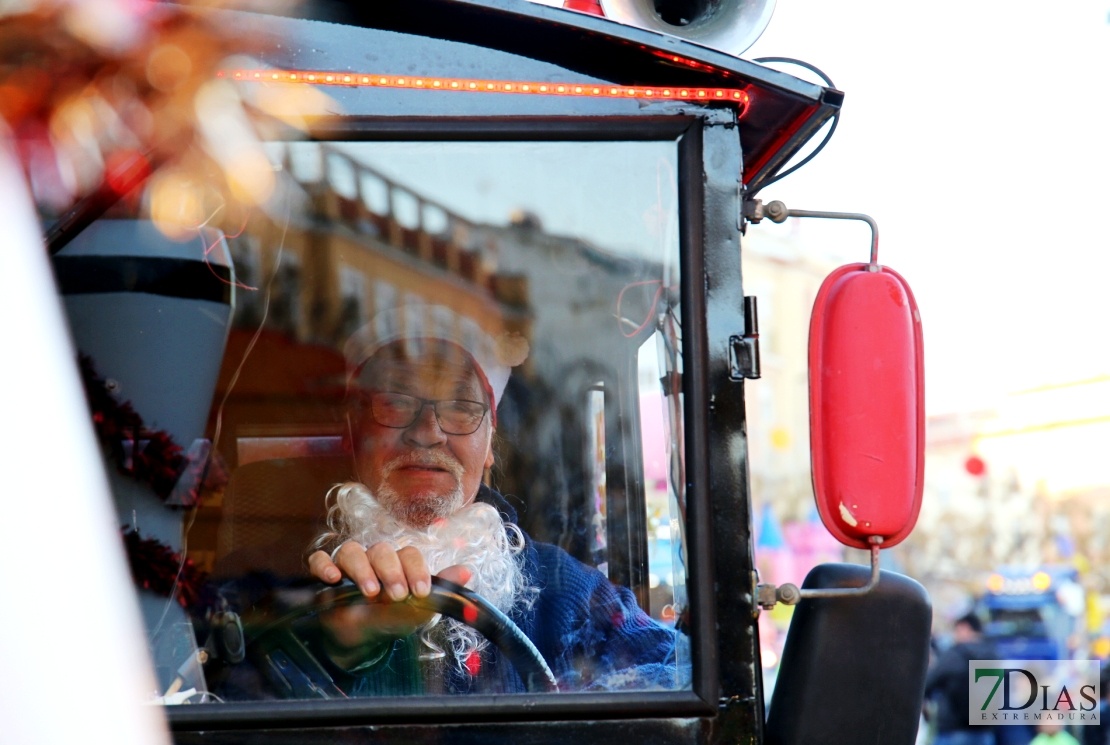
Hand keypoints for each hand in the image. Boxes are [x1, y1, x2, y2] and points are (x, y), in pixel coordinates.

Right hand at [306, 542, 471, 666]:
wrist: (362, 640)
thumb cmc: (392, 618)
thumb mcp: (419, 609)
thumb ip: (442, 590)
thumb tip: (468, 570)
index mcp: (399, 563)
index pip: (409, 554)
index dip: (416, 569)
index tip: (421, 591)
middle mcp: (374, 559)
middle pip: (381, 549)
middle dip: (391, 570)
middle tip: (397, 595)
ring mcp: (348, 565)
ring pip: (351, 551)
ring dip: (361, 568)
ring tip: (370, 591)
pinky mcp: (324, 575)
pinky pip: (319, 560)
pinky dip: (324, 565)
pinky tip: (333, 578)